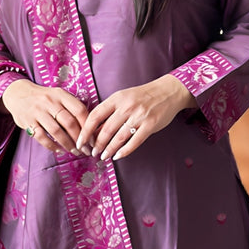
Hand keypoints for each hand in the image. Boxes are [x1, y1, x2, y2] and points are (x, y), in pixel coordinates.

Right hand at [1, 79, 91, 154]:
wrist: (18, 93)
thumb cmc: (45, 99)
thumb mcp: (58, 96)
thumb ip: (71, 108)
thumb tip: (90, 129)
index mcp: (61, 95)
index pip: (79, 110)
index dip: (88, 127)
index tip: (93, 139)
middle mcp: (50, 101)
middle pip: (69, 122)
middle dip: (79, 139)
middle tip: (86, 150)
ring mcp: (38, 111)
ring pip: (56, 131)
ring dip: (67, 144)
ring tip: (75, 152)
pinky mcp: (28, 121)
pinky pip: (41, 137)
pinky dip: (52, 146)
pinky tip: (59, 150)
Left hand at [77, 75, 197, 161]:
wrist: (168, 91)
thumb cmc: (143, 96)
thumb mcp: (124, 96)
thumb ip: (110, 110)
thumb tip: (94, 129)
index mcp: (117, 98)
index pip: (95, 116)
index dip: (85, 131)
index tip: (80, 142)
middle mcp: (127, 106)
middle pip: (106, 130)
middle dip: (97, 144)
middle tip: (93, 153)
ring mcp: (139, 116)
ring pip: (119, 137)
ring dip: (109, 150)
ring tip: (104, 157)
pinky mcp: (150, 125)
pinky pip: (134, 142)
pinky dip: (124, 151)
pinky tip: (118, 156)